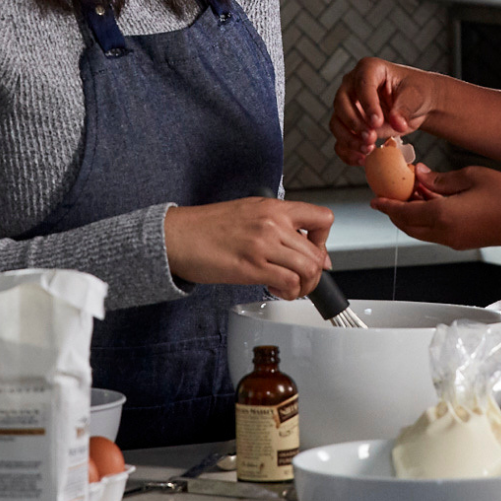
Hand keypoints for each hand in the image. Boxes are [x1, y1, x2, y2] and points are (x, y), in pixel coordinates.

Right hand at [164, 198, 333, 297]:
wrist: (176, 236)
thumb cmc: (206, 227)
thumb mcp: (248, 212)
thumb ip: (276, 225)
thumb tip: (302, 248)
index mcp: (273, 208)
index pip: (322, 218)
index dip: (324, 241)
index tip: (315, 253)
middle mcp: (272, 223)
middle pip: (317, 252)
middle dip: (315, 273)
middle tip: (300, 280)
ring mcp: (263, 244)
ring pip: (309, 269)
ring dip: (304, 285)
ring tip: (288, 286)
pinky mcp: (251, 267)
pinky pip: (290, 282)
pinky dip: (289, 292)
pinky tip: (275, 288)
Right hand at [330, 57, 436, 162]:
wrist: (417, 106)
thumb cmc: (416, 93)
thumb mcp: (416, 97)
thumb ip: (405, 108)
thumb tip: (397, 122)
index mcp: (369, 69)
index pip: (362, 84)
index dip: (367, 103)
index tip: (377, 121)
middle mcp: (352, 85)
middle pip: (341, 103)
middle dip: (354, 123)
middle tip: (371, 137)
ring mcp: (348, 106)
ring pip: (336, 122)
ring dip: (349, 139)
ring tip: (369, 149)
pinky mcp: (349, 125)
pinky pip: (340, 140)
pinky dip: (347, 151)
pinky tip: (362, 160)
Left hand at [373, 166, 500, 250]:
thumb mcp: (470, 176)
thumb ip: (440, 179)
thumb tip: (420, 176)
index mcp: (443, 217)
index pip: (403, 213)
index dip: (386, 205)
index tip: (375, 199)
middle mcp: (446, 235)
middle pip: (409, 226)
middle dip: (397, 211)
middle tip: (393, 192)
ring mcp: (457, 241)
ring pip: (423, 231)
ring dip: (414, 214)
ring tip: (415, 191)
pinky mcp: (467, 241)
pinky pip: (438, 232)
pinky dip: (429, 218)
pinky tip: (435, 200)